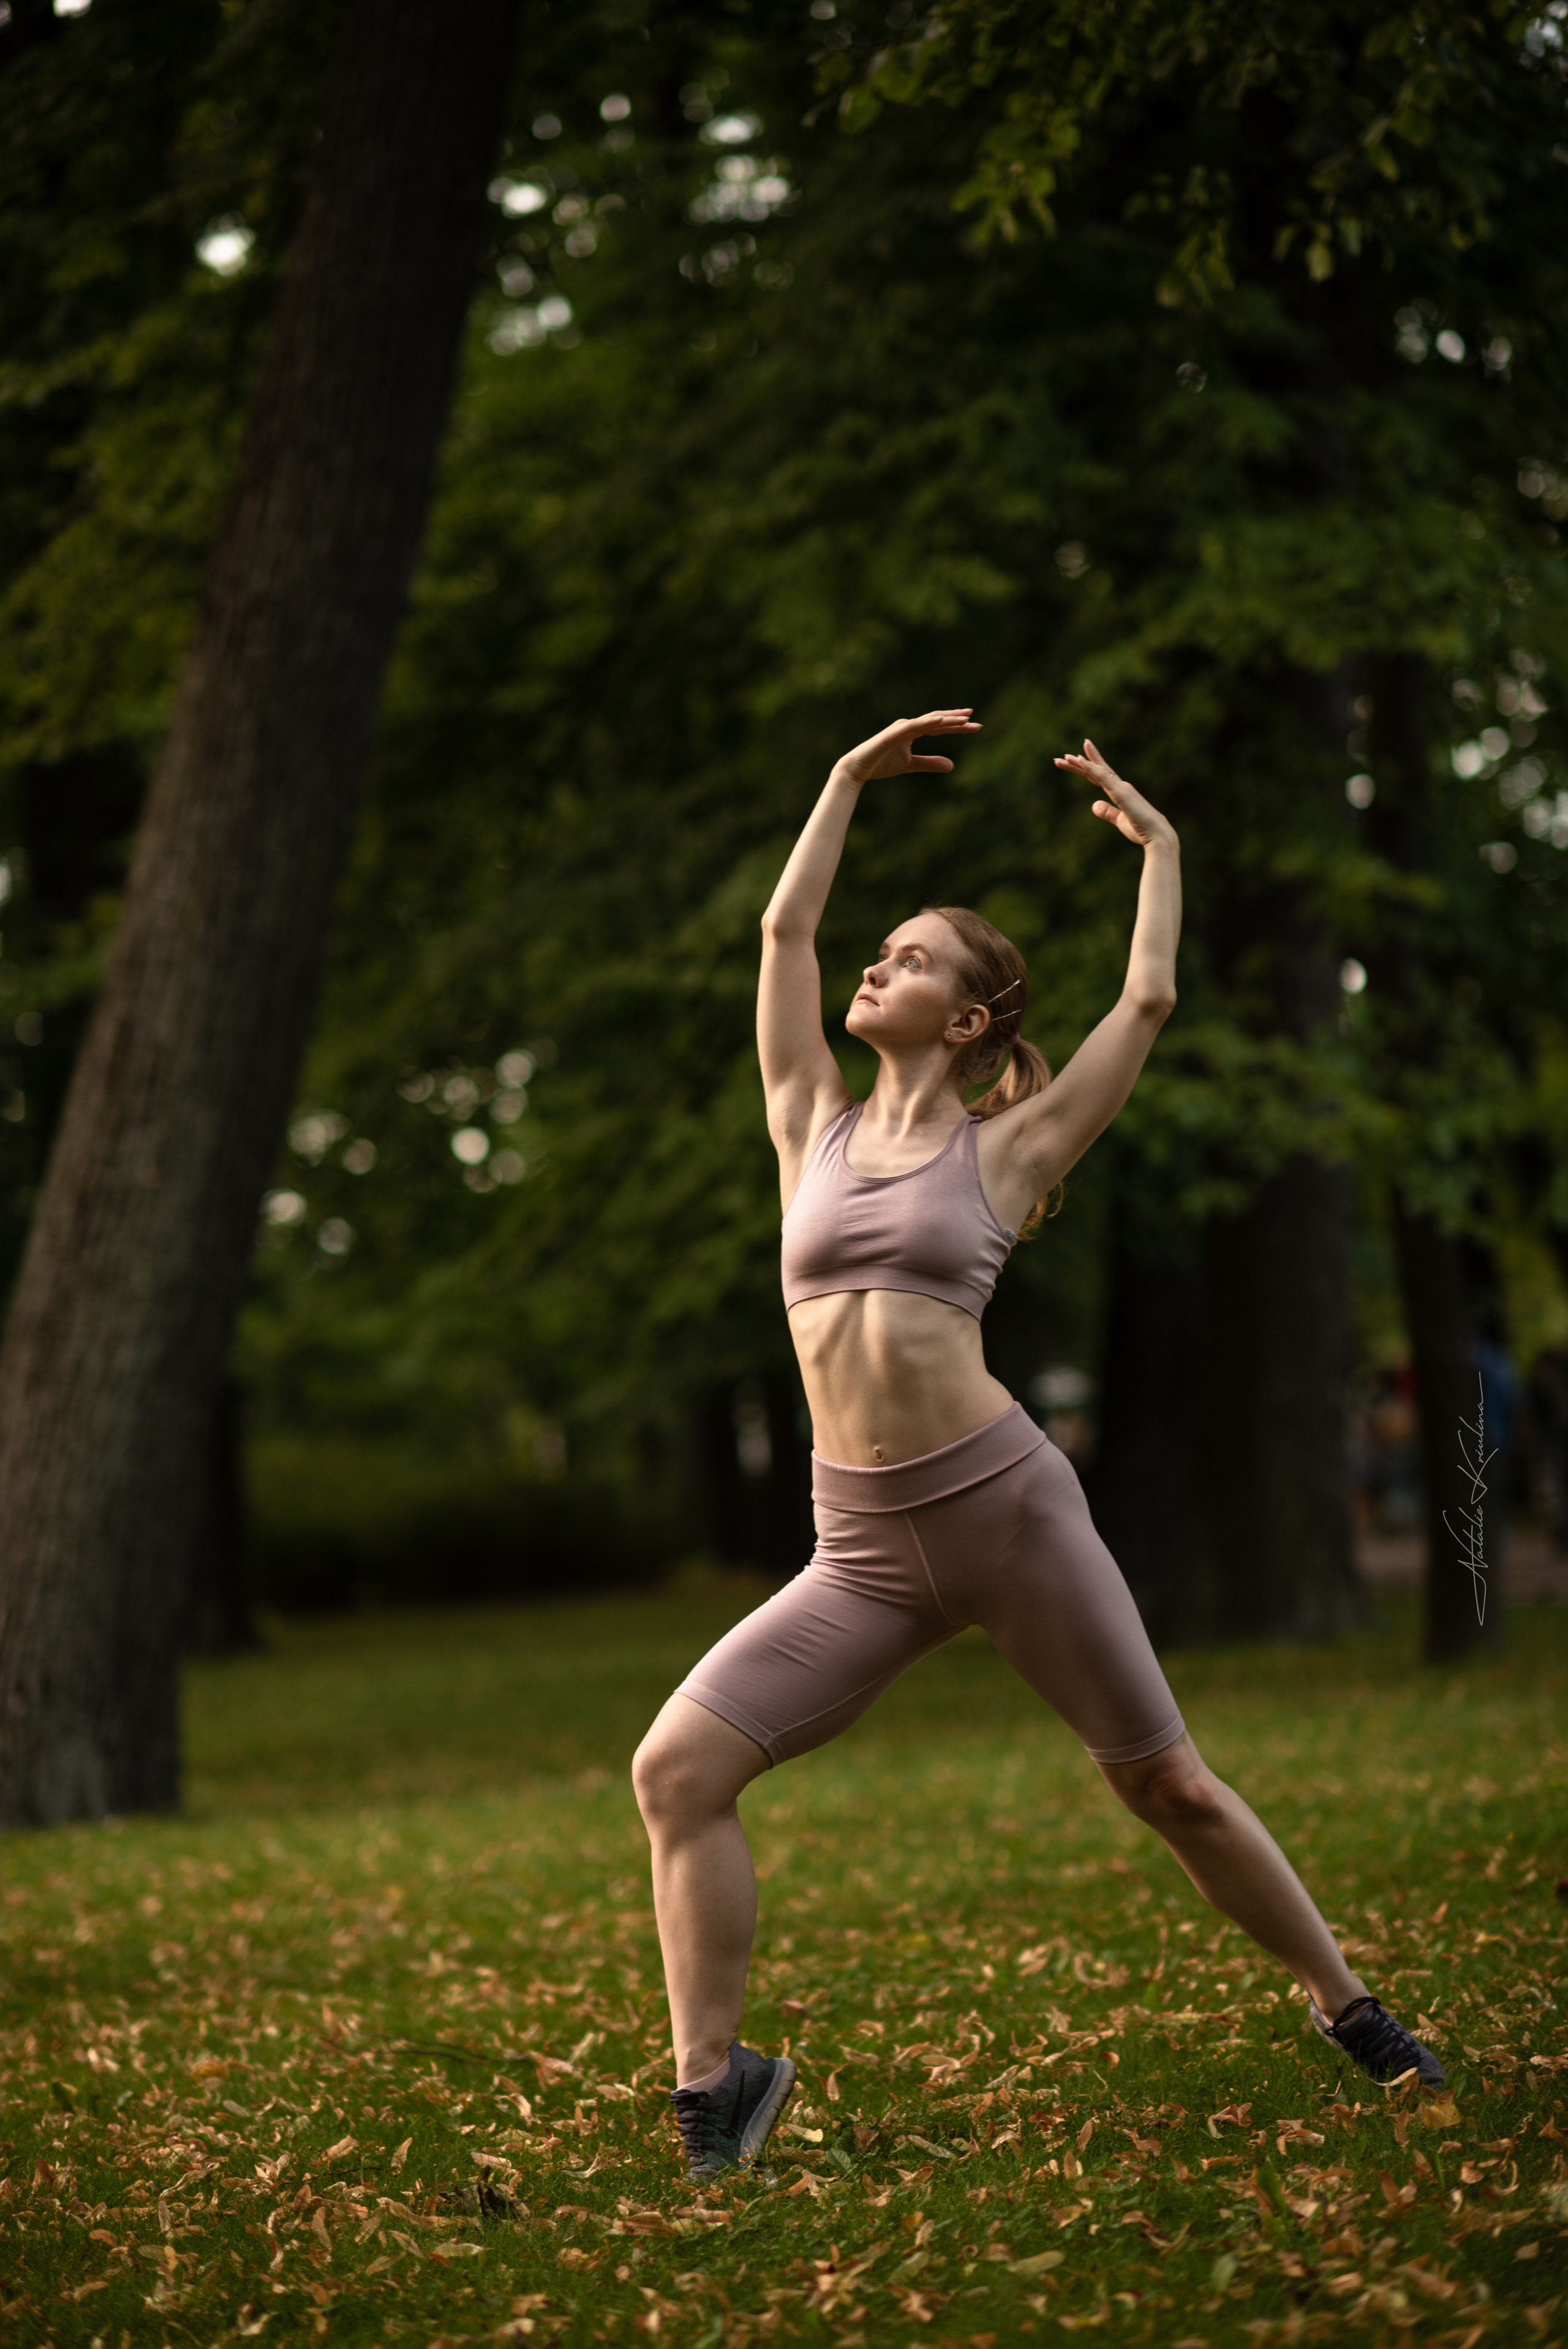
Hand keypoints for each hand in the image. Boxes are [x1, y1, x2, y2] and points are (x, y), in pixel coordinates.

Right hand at [835, 708, 981, 785]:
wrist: (857, 769)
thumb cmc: (881, 764)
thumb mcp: (911, 765)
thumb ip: (930, 763)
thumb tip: (952, 765)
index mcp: (912, 731)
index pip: (939, 727)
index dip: (957, 727)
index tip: (975, 727)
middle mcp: (908, 726)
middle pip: (937, 720)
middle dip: (956, 720)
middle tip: (975, 719)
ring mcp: (901, 728)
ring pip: (928, 721)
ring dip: (946, 719)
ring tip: (964, 719)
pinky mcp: (893, 734)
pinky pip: (913, 727)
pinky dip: (926, 722)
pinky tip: (940, 720)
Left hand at [1055, 739, 1175, 848]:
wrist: (1158, 836)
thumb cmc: (1142, 830)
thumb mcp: (1120, 821)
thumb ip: (1108, 812)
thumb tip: (1094, 805)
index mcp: (1120, 792)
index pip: (1099, 777)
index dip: (1087, 767)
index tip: (1075, 759)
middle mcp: (1121, 786)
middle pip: (1095, 771)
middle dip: (1079, 764)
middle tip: (1062, 757)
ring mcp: (1121, 788)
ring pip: (1096, 771)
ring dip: (1080, 763)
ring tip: (1064, 758)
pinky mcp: (1121, 793)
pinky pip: (1102, 777)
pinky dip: (1090, 768)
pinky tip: (1079, 761)